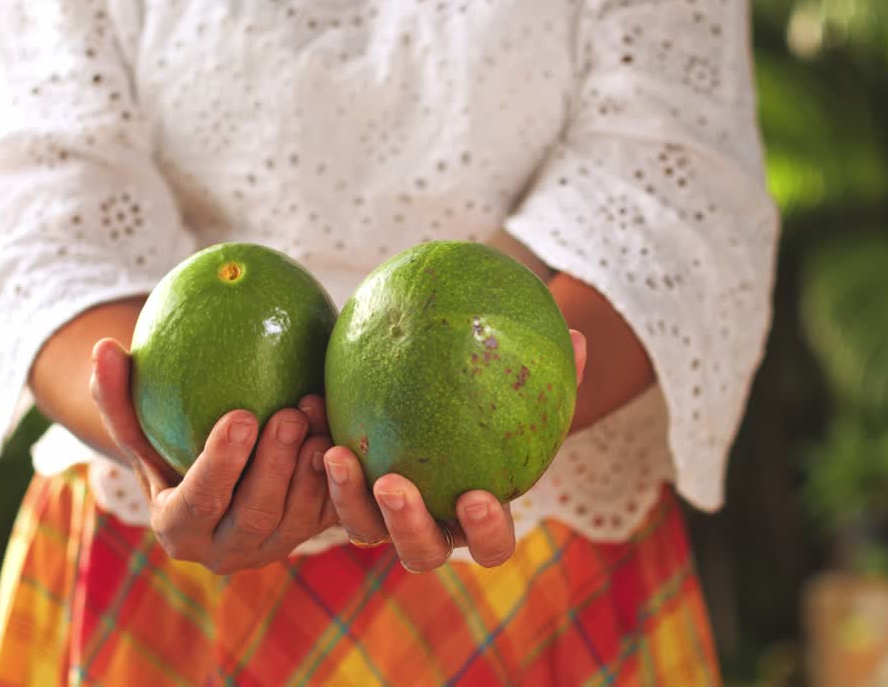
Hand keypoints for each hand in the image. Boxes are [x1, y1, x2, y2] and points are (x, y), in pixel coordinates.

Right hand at [89, 338, 336, 573]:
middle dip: (274, 466)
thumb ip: (118, 397)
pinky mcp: (311, 534)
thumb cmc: (171, 445)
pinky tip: (338, 425)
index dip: (220, 465)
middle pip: (255, 516)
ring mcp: (273, 548)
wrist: (225, 482)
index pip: (198, 504)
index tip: (240, 415)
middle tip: (288, 413)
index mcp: (179, 530)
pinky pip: (330, 512)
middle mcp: (227, 551)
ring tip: (314, 411)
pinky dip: (338, 474)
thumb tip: (103, 349)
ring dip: (310, 467)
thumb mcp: (140, 429)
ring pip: (299, 519)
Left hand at [324, 329, 587, 571]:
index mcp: (477, 517)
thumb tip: (580, 337)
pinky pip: (321, 485)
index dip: (485, 531)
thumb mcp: (519, 387)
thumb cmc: (492, 402)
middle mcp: (430, 527)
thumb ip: (551, 372)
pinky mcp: (343, 491)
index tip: (478, 497)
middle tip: (392, 484)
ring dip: (347, 497)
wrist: (435, 403)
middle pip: (420, 551)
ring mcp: (382, 516)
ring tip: (335, 453)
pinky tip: (308, 409)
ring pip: (361, 527)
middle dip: (406, 525)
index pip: (490, 544)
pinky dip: (313, 456)